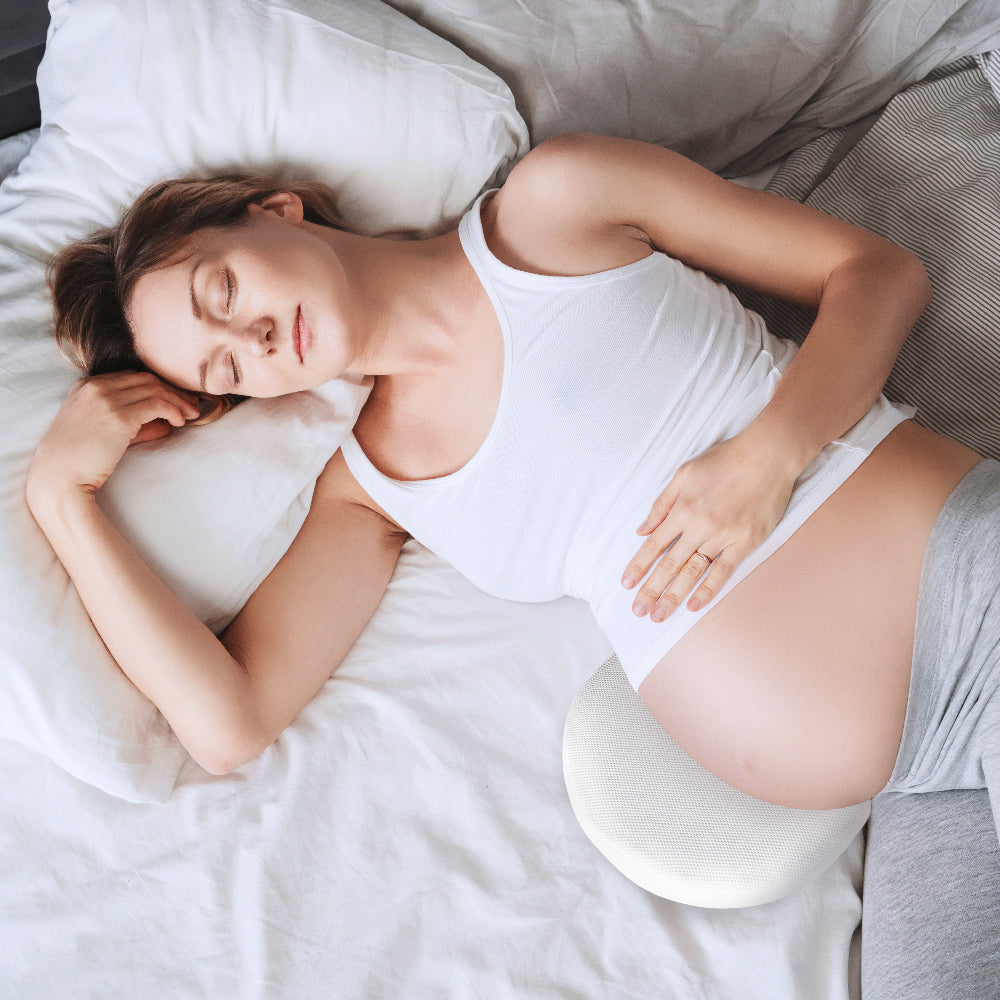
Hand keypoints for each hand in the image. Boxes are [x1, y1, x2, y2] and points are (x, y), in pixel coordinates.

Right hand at [27, 372, 201, 509]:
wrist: (58, 476)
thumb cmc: (79, 459)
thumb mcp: (104, 432)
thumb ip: (133, 424)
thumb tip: (165, 425)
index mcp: (87, 385)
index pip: (132, 377)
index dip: (159, 387)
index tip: (177, 399)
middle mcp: (96, 387)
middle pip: (146, 379)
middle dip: (173, 391)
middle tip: (192, 405)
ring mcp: (106, 399)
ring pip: (154, 389)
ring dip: (177, 402)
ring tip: (191, 416)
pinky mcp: (118, 416)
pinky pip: (156, 405)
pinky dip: (172, 411)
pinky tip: (179, 422)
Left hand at [620, 430, 799, 621]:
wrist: (768, 454)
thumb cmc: (725, 459)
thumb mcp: (684, 473)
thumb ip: (662, 503)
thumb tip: (641, 529)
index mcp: (682, 509)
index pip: (654, 544)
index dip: (638, 566)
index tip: (626, 584)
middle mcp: (699, 526)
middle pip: (669, 564)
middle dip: (651, 589)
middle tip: (638, 611)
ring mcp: (724, 536)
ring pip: (693, 571)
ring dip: (674, 595)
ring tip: (659, 615)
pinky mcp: (746, 542)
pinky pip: (724, 571)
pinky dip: (708, 589)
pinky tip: (693, 606)